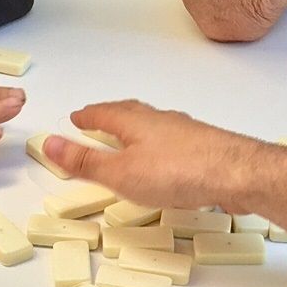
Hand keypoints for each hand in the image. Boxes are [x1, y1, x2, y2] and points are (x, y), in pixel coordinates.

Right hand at [40, 100, 284, 213]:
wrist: (236, 173)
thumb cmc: (178, 171)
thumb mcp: (120, 173)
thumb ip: (85, 161)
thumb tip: (49, 143)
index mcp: (135, 121)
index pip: (104, 113)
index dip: (87, 117)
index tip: (76, 118)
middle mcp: (161, 120)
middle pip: (130, 113)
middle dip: (111, 117)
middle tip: (98, 120)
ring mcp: (185, 132)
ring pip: (154, 126)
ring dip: (137, 130)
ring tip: (129, 139)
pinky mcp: (205, 148)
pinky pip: (174, 141)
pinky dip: (160, 146)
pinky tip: (166, 160)